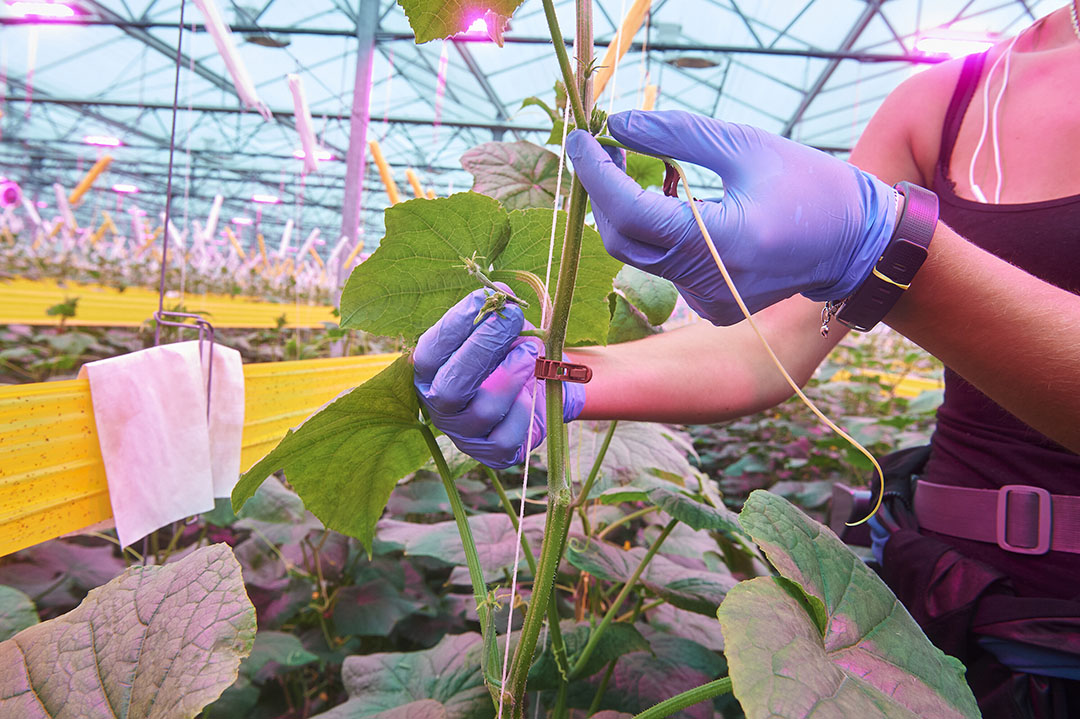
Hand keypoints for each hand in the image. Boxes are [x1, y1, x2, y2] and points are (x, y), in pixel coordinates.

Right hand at [413, 287, 585, 468]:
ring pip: (484, 409)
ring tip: (530, 350)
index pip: (430, 353)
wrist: (540, 387)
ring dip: (511, 374)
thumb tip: (498, 291)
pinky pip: (507, 436)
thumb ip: (495, 313)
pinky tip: (531, 392)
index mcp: (430, 373)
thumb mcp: (501, 330)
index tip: (485, 298)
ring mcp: (465, 433)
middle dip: (483, 348)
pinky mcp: (492, 453)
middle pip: (451, 386)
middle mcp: (440, 406)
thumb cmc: (509, 353)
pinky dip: (523, 410)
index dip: (455, 325)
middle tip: (512, 318)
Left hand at [565, 110, 898, 324]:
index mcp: (724, 242)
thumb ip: (676, 135)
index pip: (633, 215)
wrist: (856, 243)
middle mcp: (711, 283)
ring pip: (641, 256)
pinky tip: (674, 205)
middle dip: (604, 193)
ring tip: (637, 168)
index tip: (581, 140)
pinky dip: (657, 233)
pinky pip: (665, 268)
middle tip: (602, 149)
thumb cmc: (809, 185)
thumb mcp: (745, 145)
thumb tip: (617, 125)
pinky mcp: (711, 306)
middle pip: (626, 242)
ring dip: (628, 210)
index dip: (597, 176)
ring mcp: (709, 302)